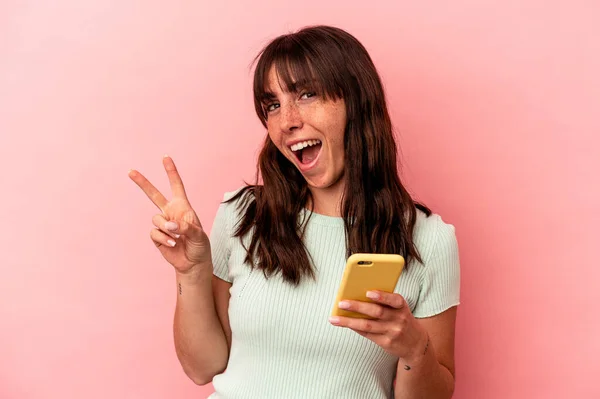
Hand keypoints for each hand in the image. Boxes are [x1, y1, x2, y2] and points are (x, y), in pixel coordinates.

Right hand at [128, 155, 210, 273]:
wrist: (193, 263)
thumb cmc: (199, 245)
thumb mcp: (198, 234)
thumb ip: (185, 226)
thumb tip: (169, 224)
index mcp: (183, 207)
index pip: (176, 186)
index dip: (171, 172)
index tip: (165, 157)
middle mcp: (171, 212)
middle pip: (154, 195)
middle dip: (143, 183)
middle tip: (131, 172)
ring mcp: (163, 224)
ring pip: (156, 218)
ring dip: (166, 228)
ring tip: (177, 237)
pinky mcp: (157, 236)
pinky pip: (155, 233)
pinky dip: (164, 238)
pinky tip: (173, 244)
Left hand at [329, 291, 428, 363]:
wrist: (416, 343)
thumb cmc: (401, 318)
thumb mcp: (399, 308)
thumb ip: (384, 301)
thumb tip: (357, 295)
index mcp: (402, 305)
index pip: (394, 299)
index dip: (381, 296)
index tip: (368, 292)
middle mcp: (399, 319)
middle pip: (376, 312)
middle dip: (357, 306)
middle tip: (341, 303)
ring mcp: (393, 332)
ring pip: (367, 325)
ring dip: (349, 321)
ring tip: (334, 318)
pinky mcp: (386, 343)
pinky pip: (367, 334)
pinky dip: (354, 327)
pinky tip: (344, 323)